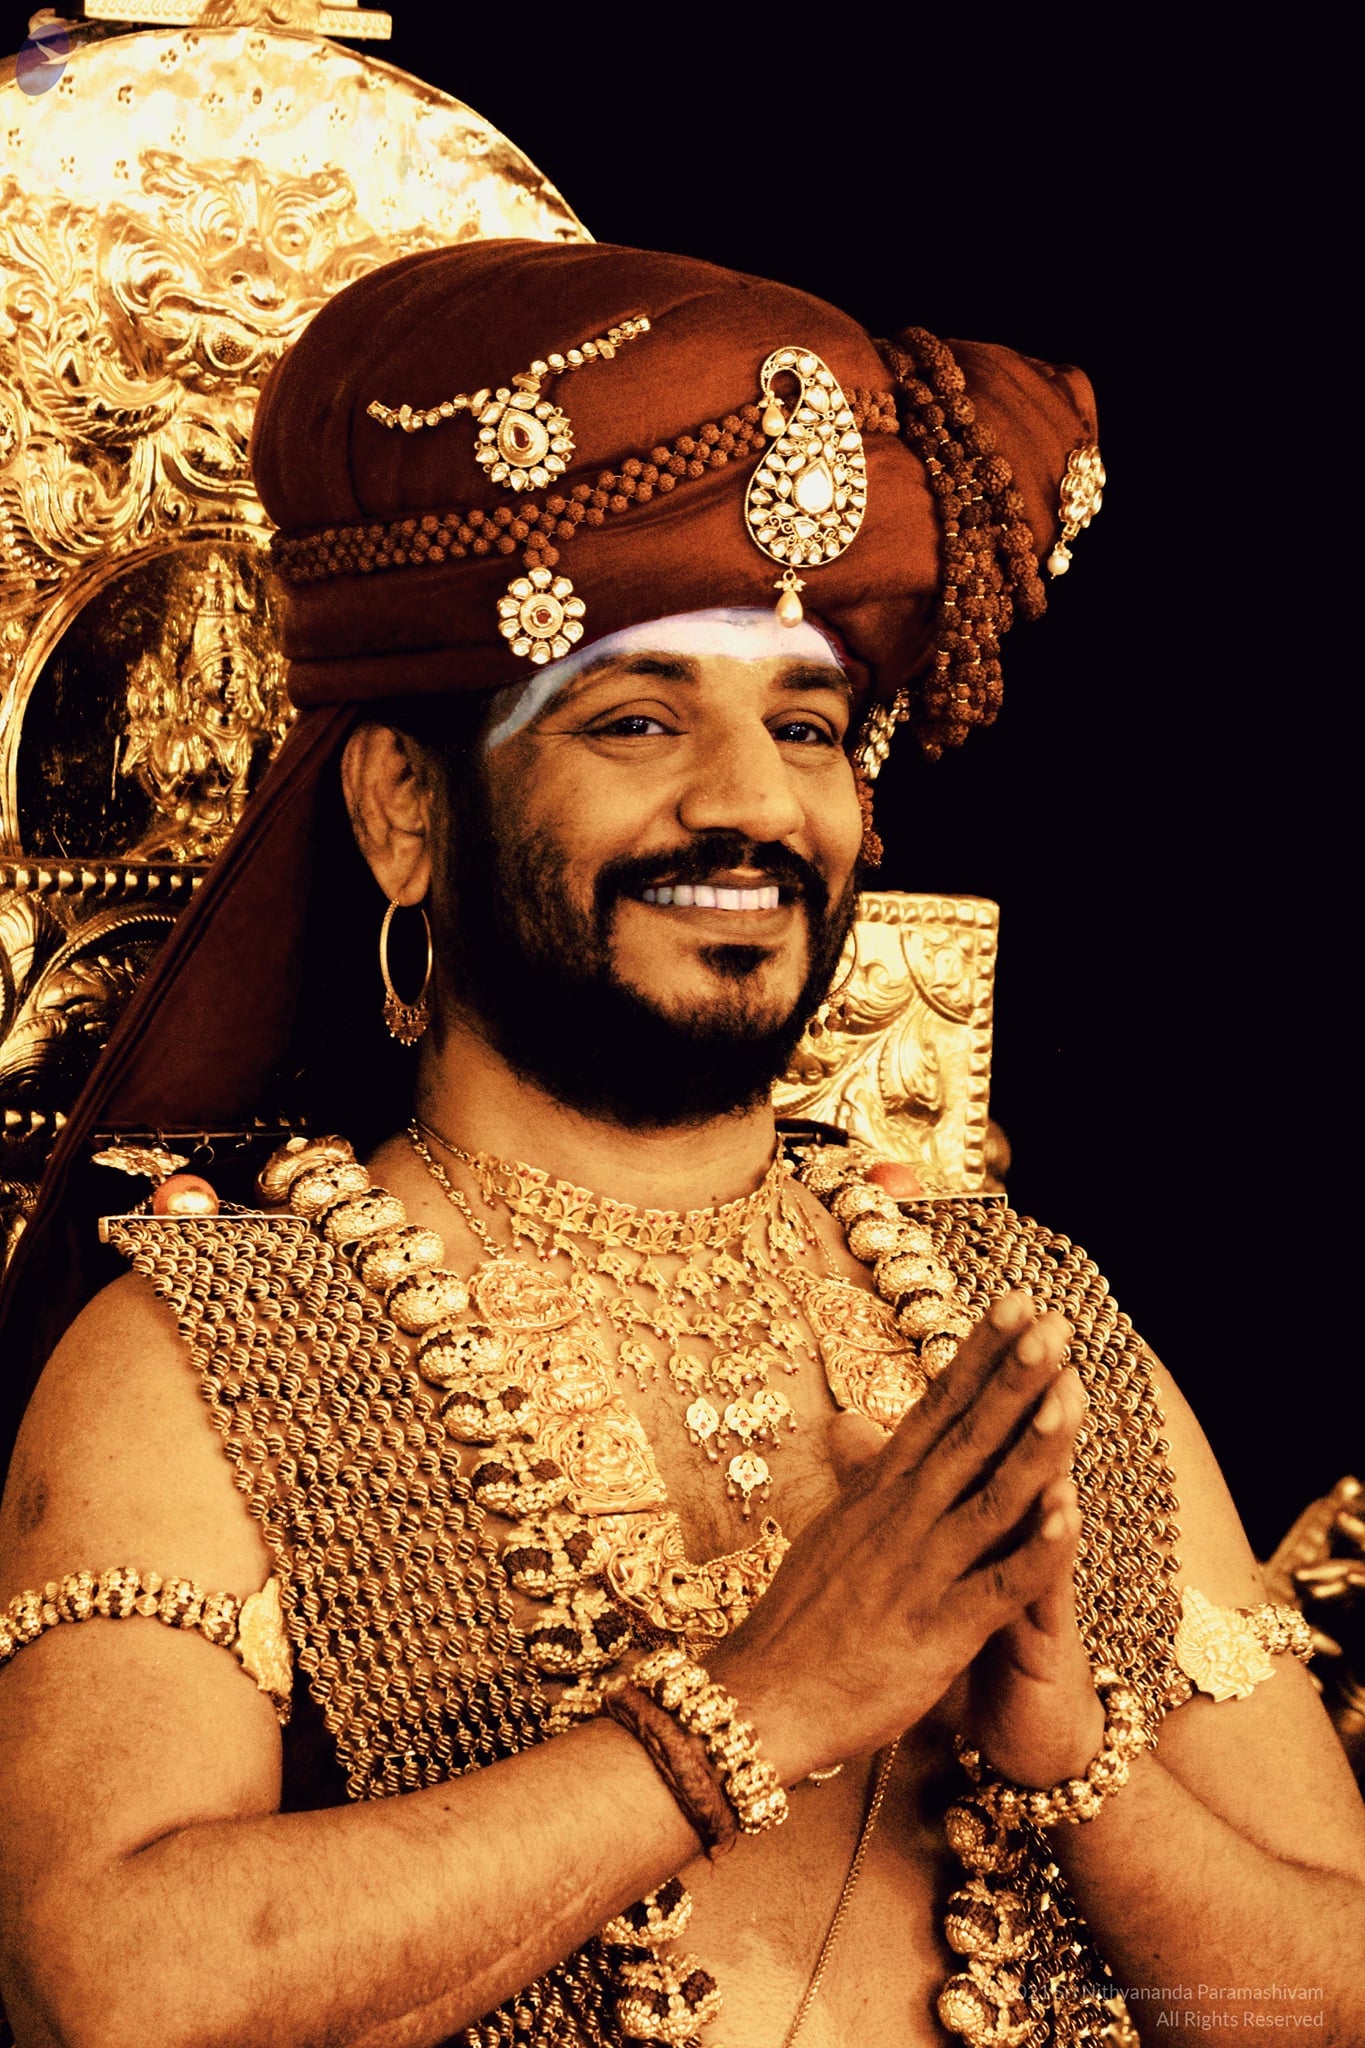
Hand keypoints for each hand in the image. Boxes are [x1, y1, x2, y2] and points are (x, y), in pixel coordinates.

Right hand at [709, 1290, 1088, 1783]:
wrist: (763, 1700)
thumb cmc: (800, 1622)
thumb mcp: (830, 1530)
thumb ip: (859, 1475)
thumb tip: (858, 1422)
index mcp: (880, 1492)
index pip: (938, 1407)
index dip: (980, 1353)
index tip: (1017, 1303)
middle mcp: (901, 1519)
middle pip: (968, 1434)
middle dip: (1014, 1375)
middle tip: (1053, 1319)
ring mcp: (920, 1571)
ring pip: (989, 1496)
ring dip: (1035, 1442)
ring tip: (1073, 1389)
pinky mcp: (938, 1631)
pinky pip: (998, 1586)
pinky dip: (1036, 1551)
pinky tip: (1072, 1516)